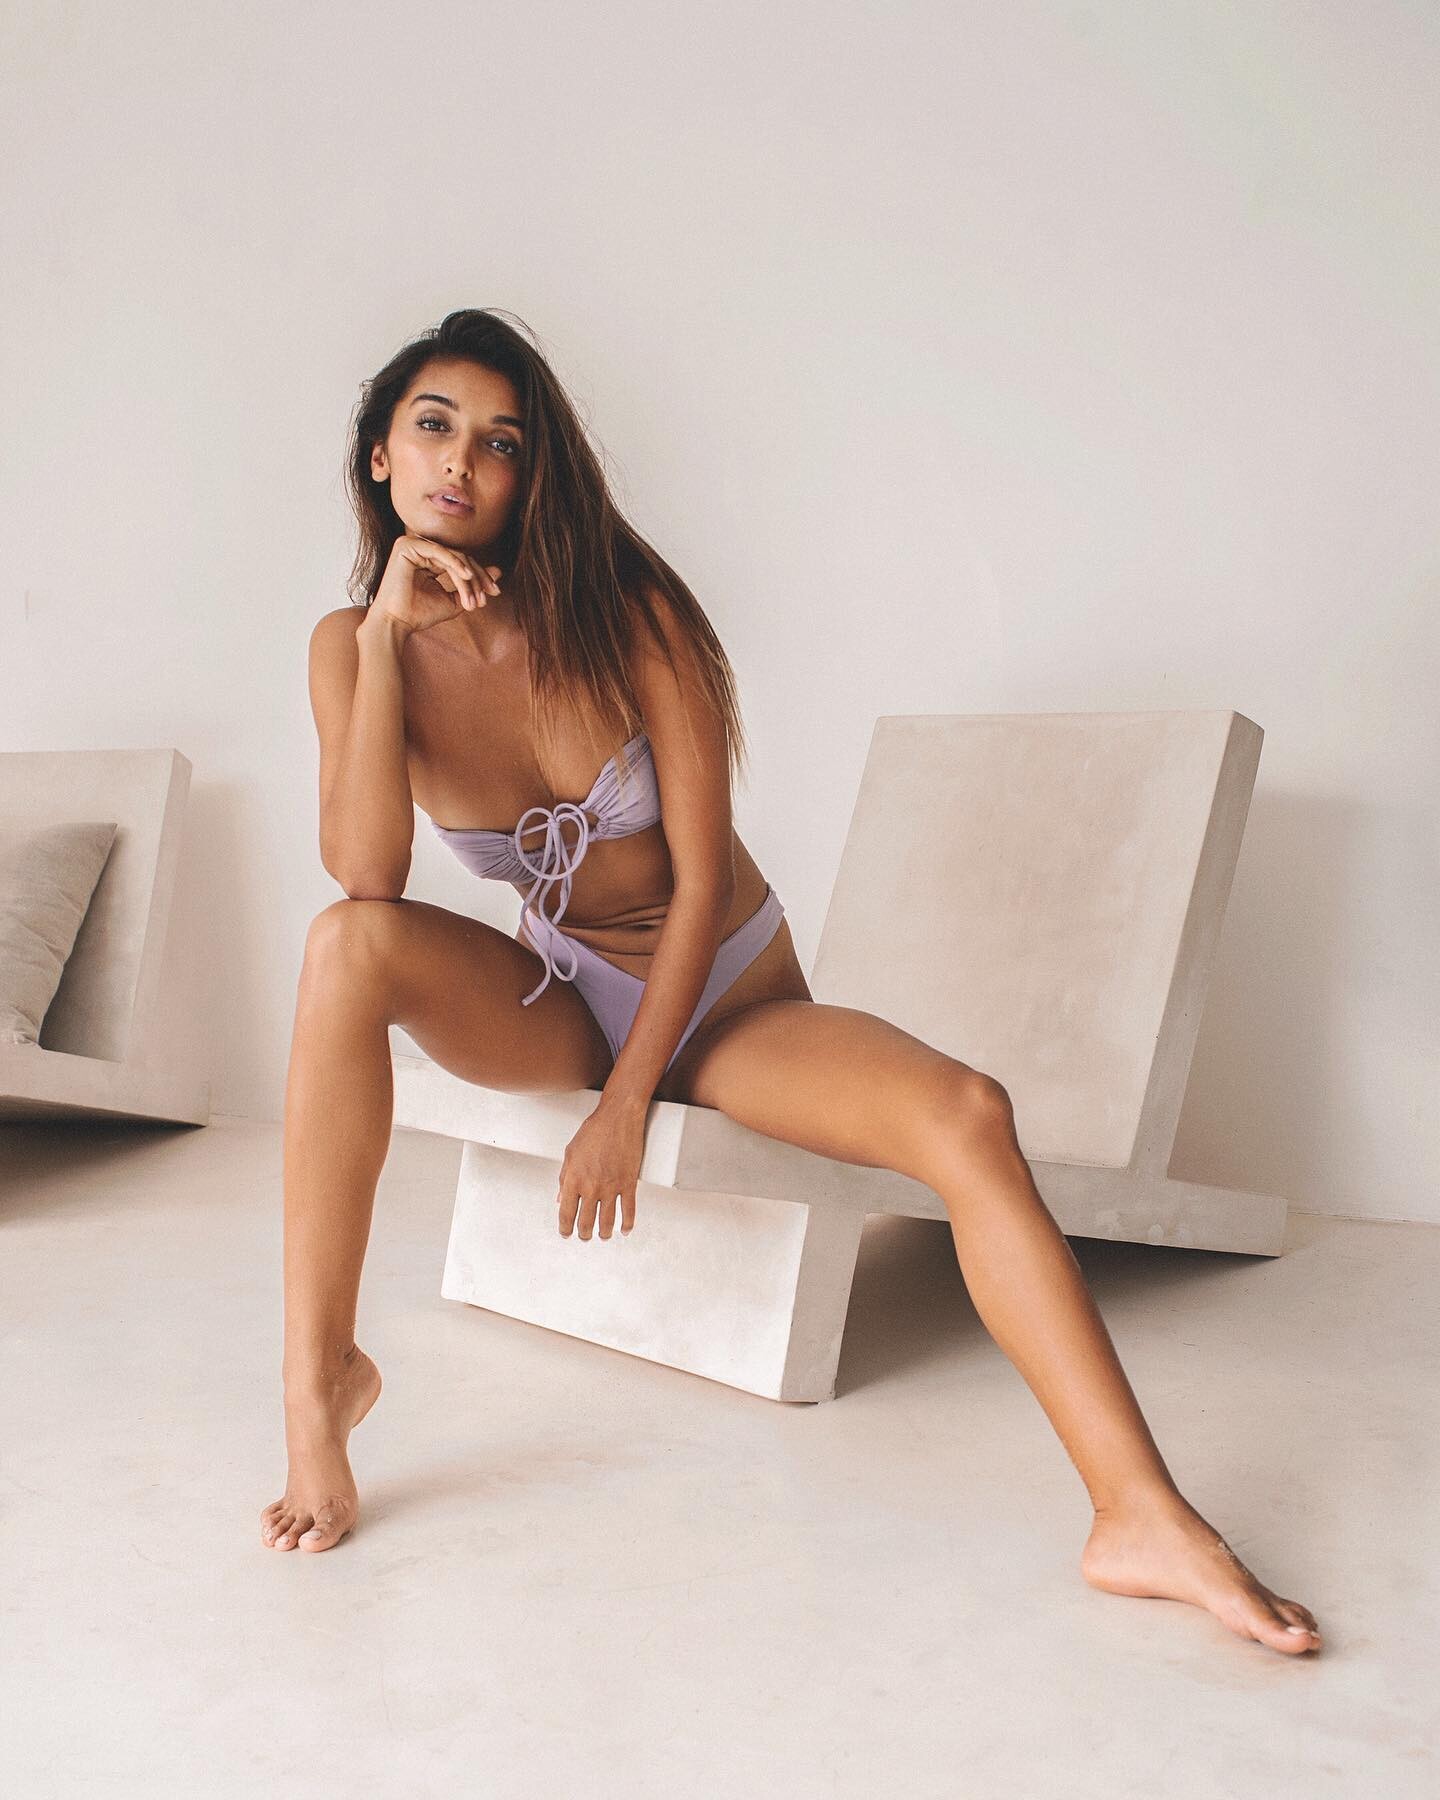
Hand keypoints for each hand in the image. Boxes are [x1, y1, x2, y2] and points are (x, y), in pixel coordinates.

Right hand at [368, 533, 502, 635]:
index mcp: (429, 559)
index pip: (461, 562)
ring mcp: (412, 544)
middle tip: (490, 594)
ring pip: (453, 556)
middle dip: (478, 577)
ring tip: (476, 597)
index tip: (495, 592)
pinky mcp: (406, 545)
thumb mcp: (453, 600)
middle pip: (460, 557)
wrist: (396, 623)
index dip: (480, 577)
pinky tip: (467, 577)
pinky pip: (440, 552)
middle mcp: (420, 549)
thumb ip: (473, 585)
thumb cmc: (420, 614)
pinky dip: (456, 564)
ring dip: (469, 577)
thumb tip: (498, 571)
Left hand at [557, 1101, 645, 1239]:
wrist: (618, 1118)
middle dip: (584, 1234)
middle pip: (586, 1222)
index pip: (565, 1213)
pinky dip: (627, 1224)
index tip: (566, 1233)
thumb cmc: (594, 1131)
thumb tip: (559, 1197)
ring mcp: (611, 1187)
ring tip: (603, 1236)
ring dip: (604, 1233)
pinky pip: (628, 1211)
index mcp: (573, 1179)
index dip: (565, 1227)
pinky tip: (625, 1230)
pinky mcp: (628, 1183)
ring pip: (607, 1221)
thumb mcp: (570, 1153)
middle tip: (585, 1237)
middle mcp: (591, 1187)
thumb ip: (563, 1177)